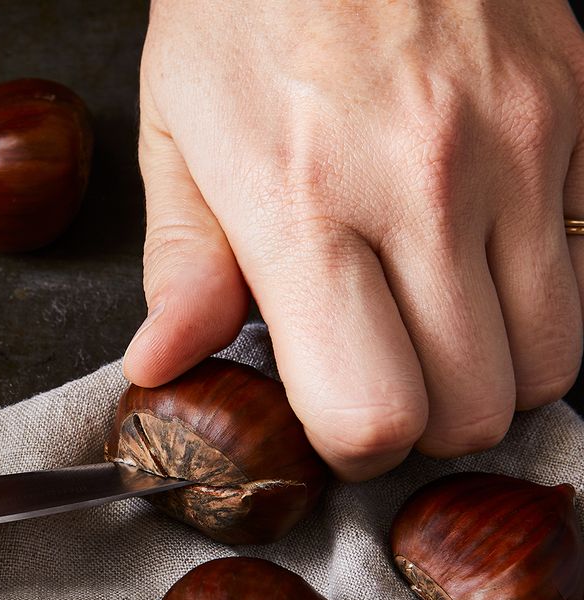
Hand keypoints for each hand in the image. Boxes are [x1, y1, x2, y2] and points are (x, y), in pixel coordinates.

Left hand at [125, 0, 583, 479]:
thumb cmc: (243, 7)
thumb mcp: (178, 134)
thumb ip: (183, 265)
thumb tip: (163, 363)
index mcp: (303, 206)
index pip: (371, 409)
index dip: (354, 448)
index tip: (336, 425)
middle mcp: (424, 188)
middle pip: (472, 407)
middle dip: (424, 425)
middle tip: (383, 380)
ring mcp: (516, 149)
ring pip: (554, 358)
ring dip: (494, 374)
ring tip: (433, 333)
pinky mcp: (575, 112)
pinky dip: (538, 297)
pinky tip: (477, 262)